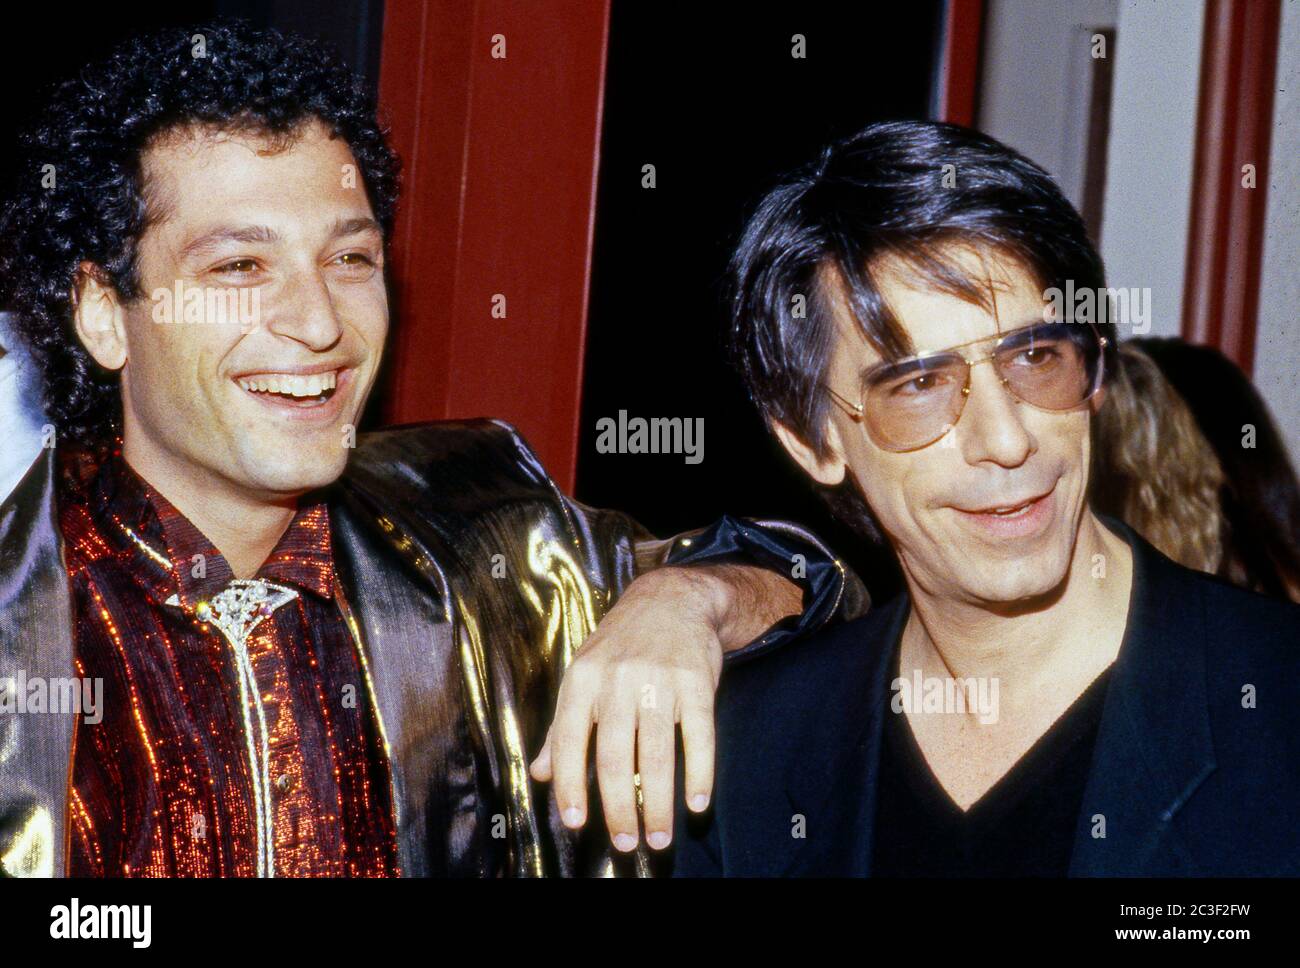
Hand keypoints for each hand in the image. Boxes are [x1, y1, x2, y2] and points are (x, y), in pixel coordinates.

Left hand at [529, 566, 727, 852]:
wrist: (672, 598)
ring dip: (657, 804)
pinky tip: (697, 802)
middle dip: (618, 809)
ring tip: (659, 837)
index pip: (568, 743)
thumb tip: (540, 774)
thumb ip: (562, 726)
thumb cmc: (621, 645)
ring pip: (655, 755)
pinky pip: (699, 736)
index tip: (577, 823)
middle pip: (613, 758)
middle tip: (627, 843)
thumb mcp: (582, 674)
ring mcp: (659, 681)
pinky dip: (699, 774)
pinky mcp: (696, 683)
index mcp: (582, 681)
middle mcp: (617, 681)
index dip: (570, 786)